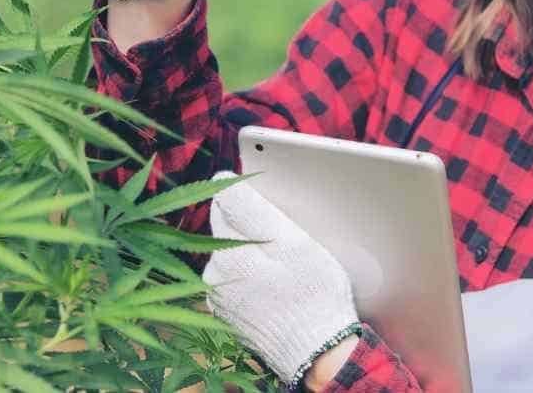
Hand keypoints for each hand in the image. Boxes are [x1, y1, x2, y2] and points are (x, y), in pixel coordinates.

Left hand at [202, 170, 360, 388]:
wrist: (317, 353)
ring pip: (230, 249)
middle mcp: (214, 270)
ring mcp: (216, 293)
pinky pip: (232, 274)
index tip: (274, 215)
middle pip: (226, 223)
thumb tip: (221, 180)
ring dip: (250, 250)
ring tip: (282, 268)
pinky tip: (273, 284)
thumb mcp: (293, 242)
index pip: (226, 197)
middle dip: (251, 225)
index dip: (253, 199)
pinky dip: (249, 272)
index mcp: (228, 250)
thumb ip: (253, 209)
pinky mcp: (224, 309)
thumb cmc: (313, 295)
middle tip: (283, 245)